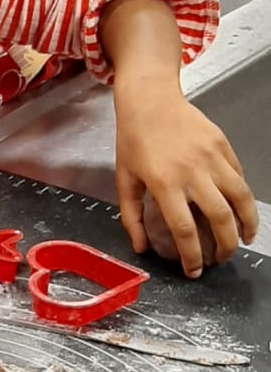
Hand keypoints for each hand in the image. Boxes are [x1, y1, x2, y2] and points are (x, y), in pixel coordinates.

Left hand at [114, 83, 257, 277]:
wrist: (150, 101)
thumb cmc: (133, 141)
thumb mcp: (124, 180)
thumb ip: (131, 217)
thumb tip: (141, 247)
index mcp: (164, 184)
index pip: (184, 229)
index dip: (192, 255)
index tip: (193, 270)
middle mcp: (192, 172)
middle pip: (219, 217)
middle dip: (225, 245)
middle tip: (222, 259)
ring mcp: (211, 157)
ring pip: (239, 197)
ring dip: (246, 223)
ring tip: (244, 239)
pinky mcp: (223, 146)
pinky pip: (239, 177)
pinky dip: (242, 197)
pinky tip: (240, 210)